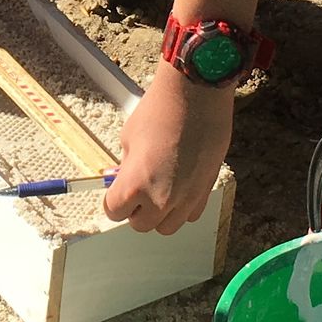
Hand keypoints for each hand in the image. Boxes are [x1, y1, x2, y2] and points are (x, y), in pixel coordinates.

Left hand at [104, 63, 233, 233]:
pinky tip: (179, 186)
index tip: (117, 191)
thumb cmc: (160, 110)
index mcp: (134, 186)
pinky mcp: (206, 190)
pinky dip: (182, 207)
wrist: (197, 94)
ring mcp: (186, 197)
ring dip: (159, 214)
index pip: (114, 212)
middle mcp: (161, 199)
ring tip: (159, 191)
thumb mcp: (129, 138)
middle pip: (140, 225)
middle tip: (137, 191)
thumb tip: (124, 178)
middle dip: (135, 210)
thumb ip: (126, 167)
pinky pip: (190, 214)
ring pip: (167, 226)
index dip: (114, 201)